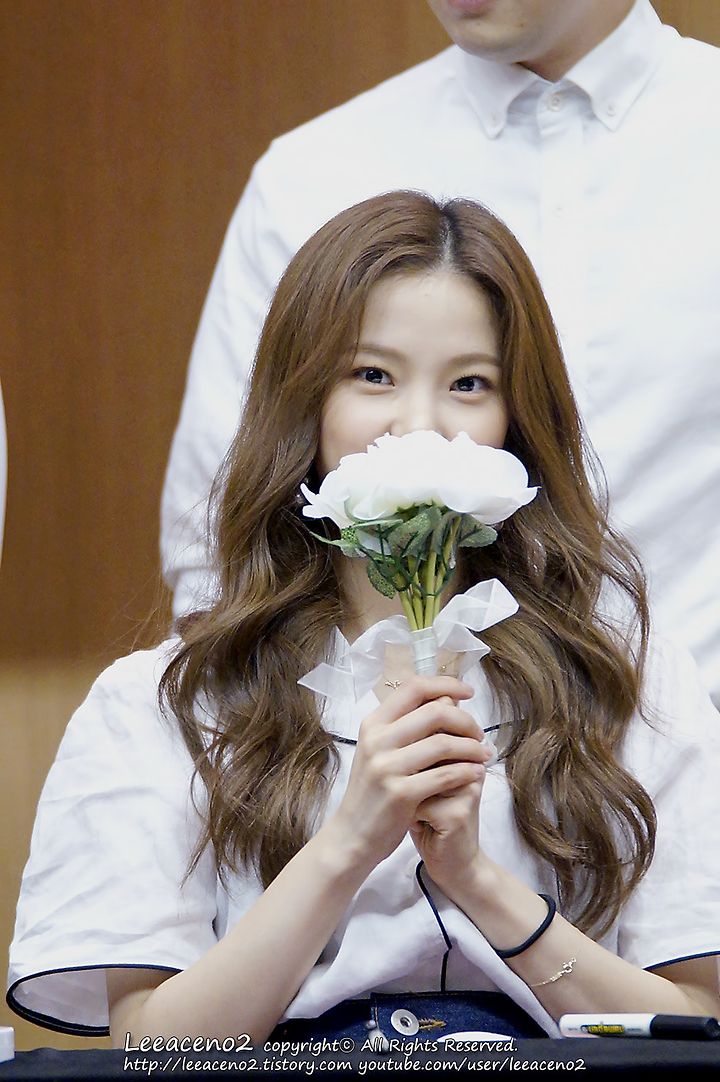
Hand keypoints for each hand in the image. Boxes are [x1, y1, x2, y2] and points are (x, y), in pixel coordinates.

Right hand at [323, 676, 488, 874]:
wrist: (352, 835)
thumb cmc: (373, 791)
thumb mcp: (381, 751)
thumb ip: (407, 727)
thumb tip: (448, 700)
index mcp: (373, 724)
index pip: (414, 687)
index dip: (445, 684)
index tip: (468, 692)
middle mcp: (377, 740)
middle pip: (434, 711)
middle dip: (466, 720)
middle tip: (479, 734)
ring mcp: (386, 767)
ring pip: (443, 743)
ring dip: (471, 748)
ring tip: (484, 754)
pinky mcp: (400, 794)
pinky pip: (444, 775)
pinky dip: (466, 772)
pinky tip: (476, 773)